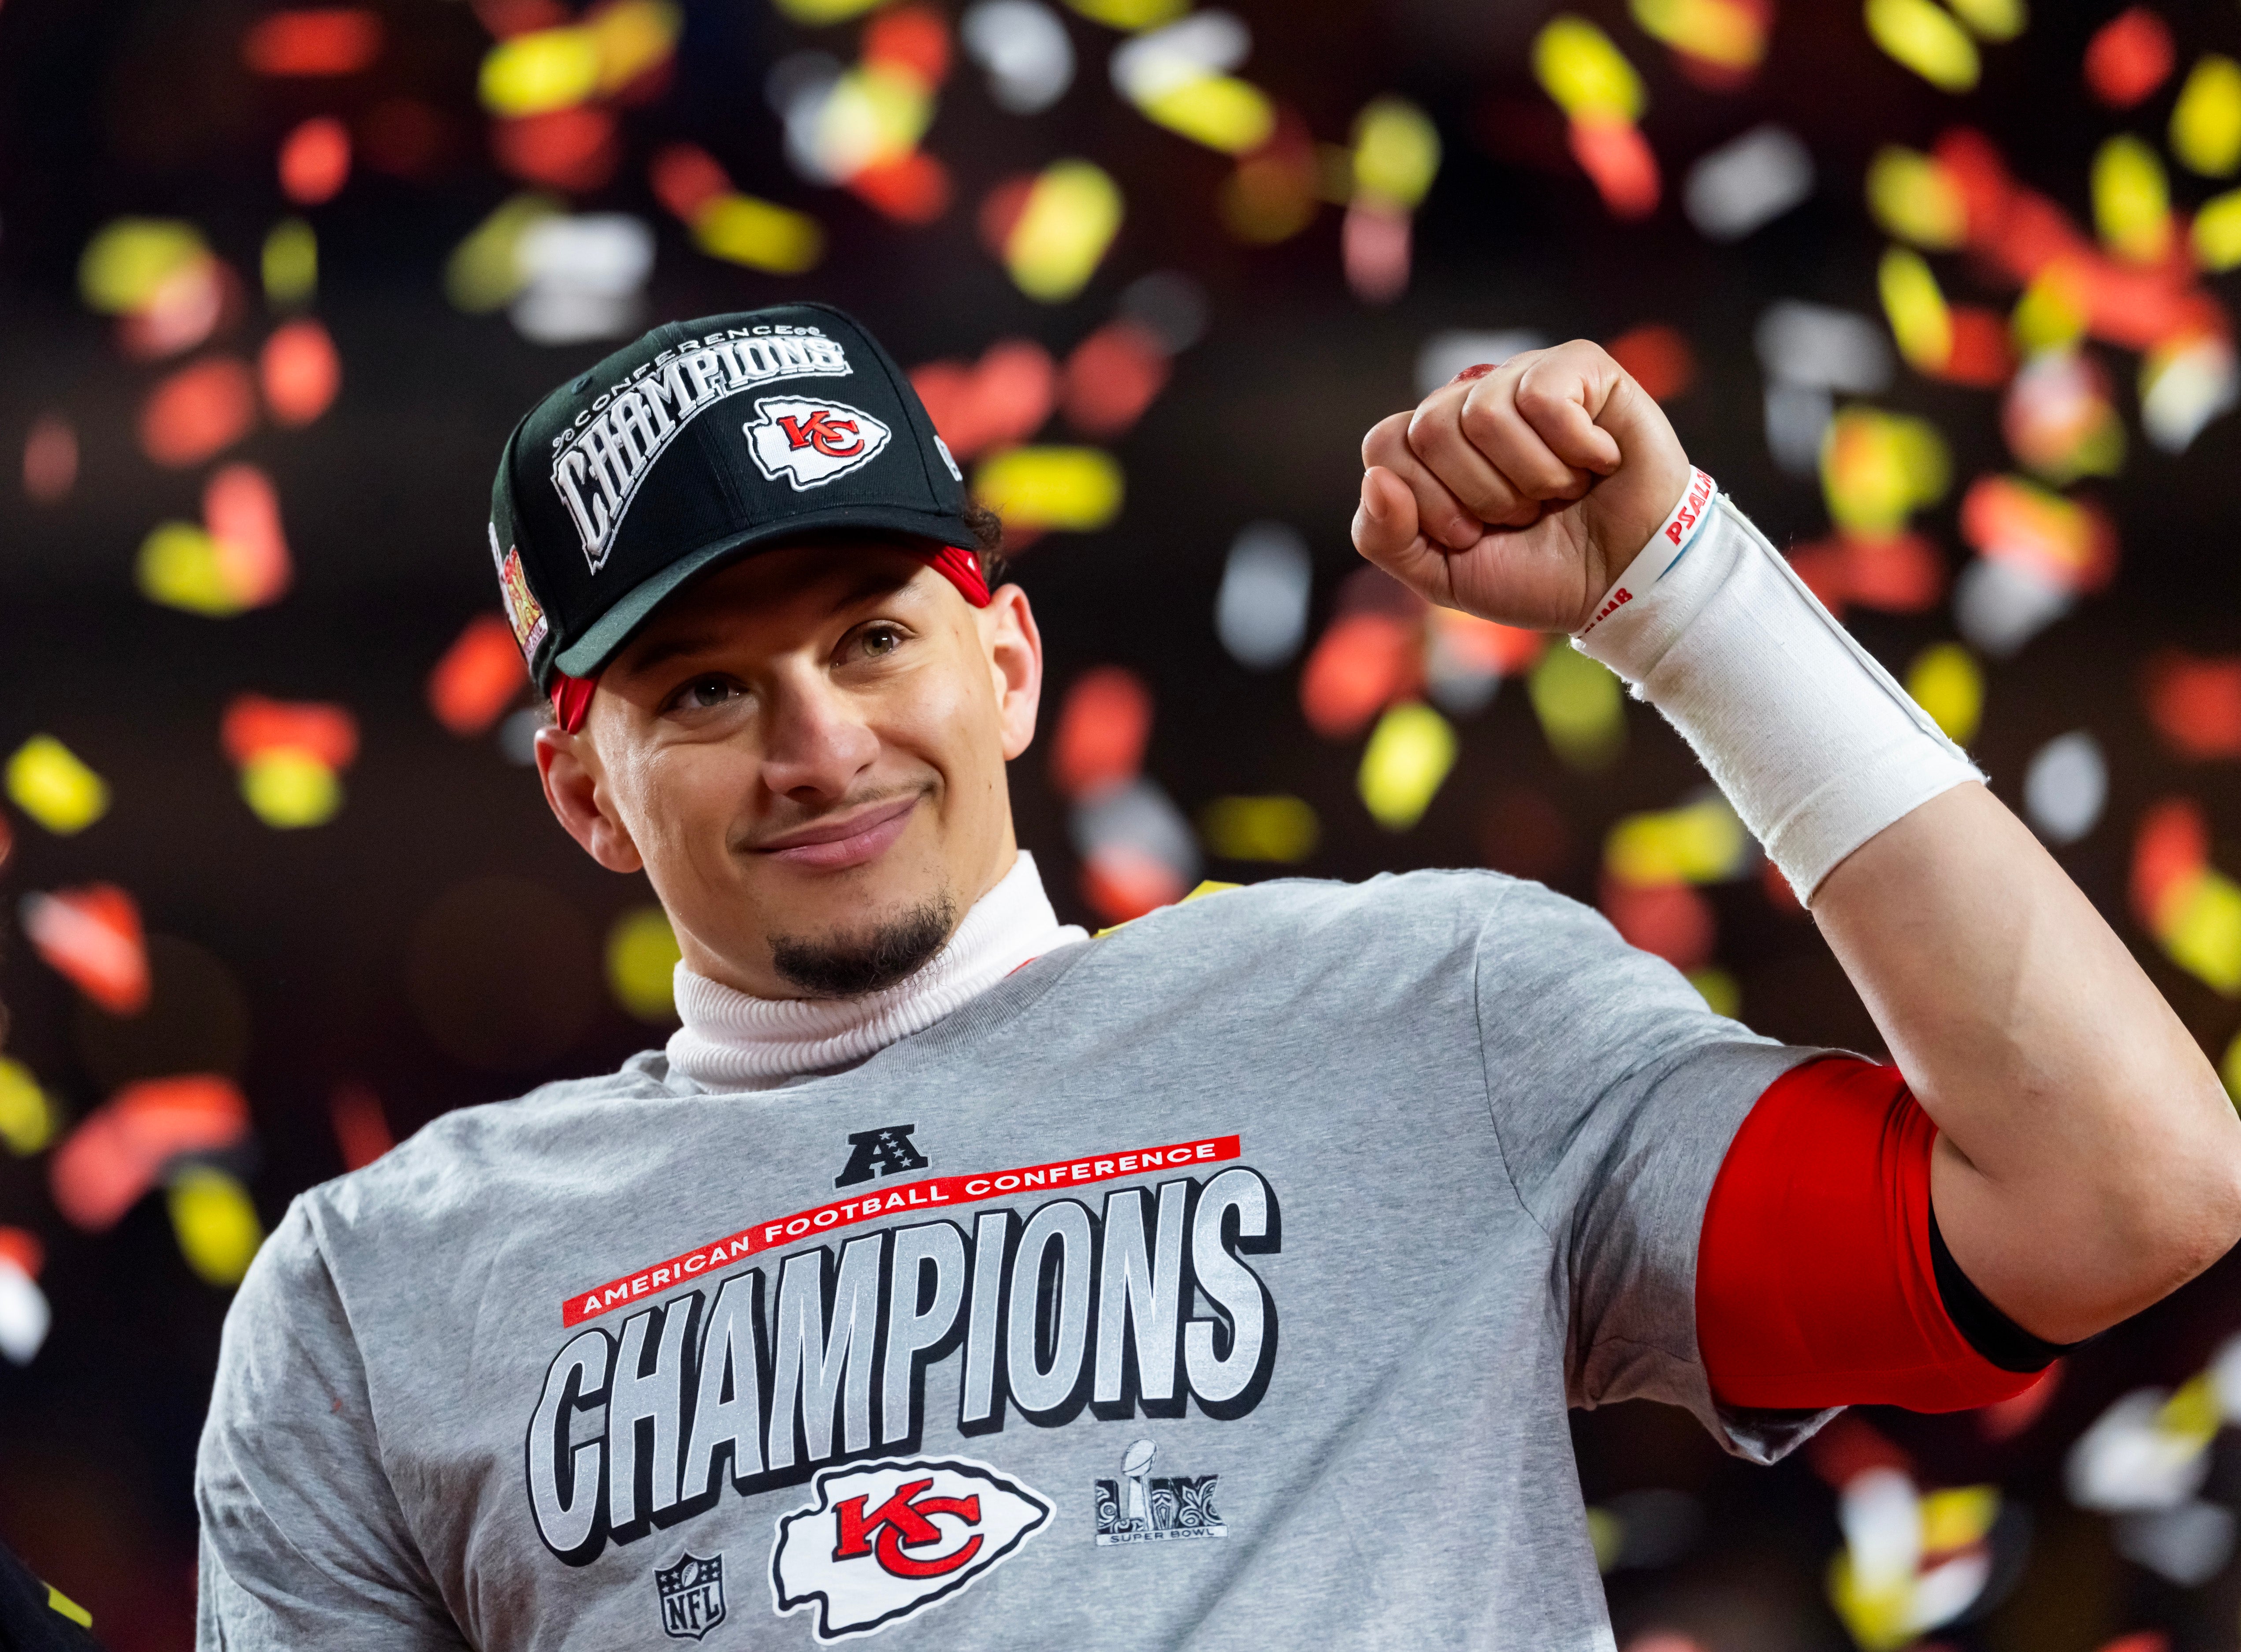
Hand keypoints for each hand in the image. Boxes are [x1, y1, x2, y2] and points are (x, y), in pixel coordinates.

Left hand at [1351, 340, 1691, 633]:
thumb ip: (1384, 537)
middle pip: (1429, 428)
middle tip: (1524, 515)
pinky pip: (1542, 394)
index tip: (1472, 534)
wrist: (1626, 584)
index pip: (1384, 446)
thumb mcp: (1442, 576)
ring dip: (1531, 478)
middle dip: (1480, 496)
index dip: (1426, 503)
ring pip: (1484, 413)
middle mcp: (1473, 403)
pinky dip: (1573, 447)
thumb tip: (1375, 479)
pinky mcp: (1581, 368)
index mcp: (1434, 447)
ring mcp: (1525, 378)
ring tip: (1563, 493)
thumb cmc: (1538, 575)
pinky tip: (1598, 463)